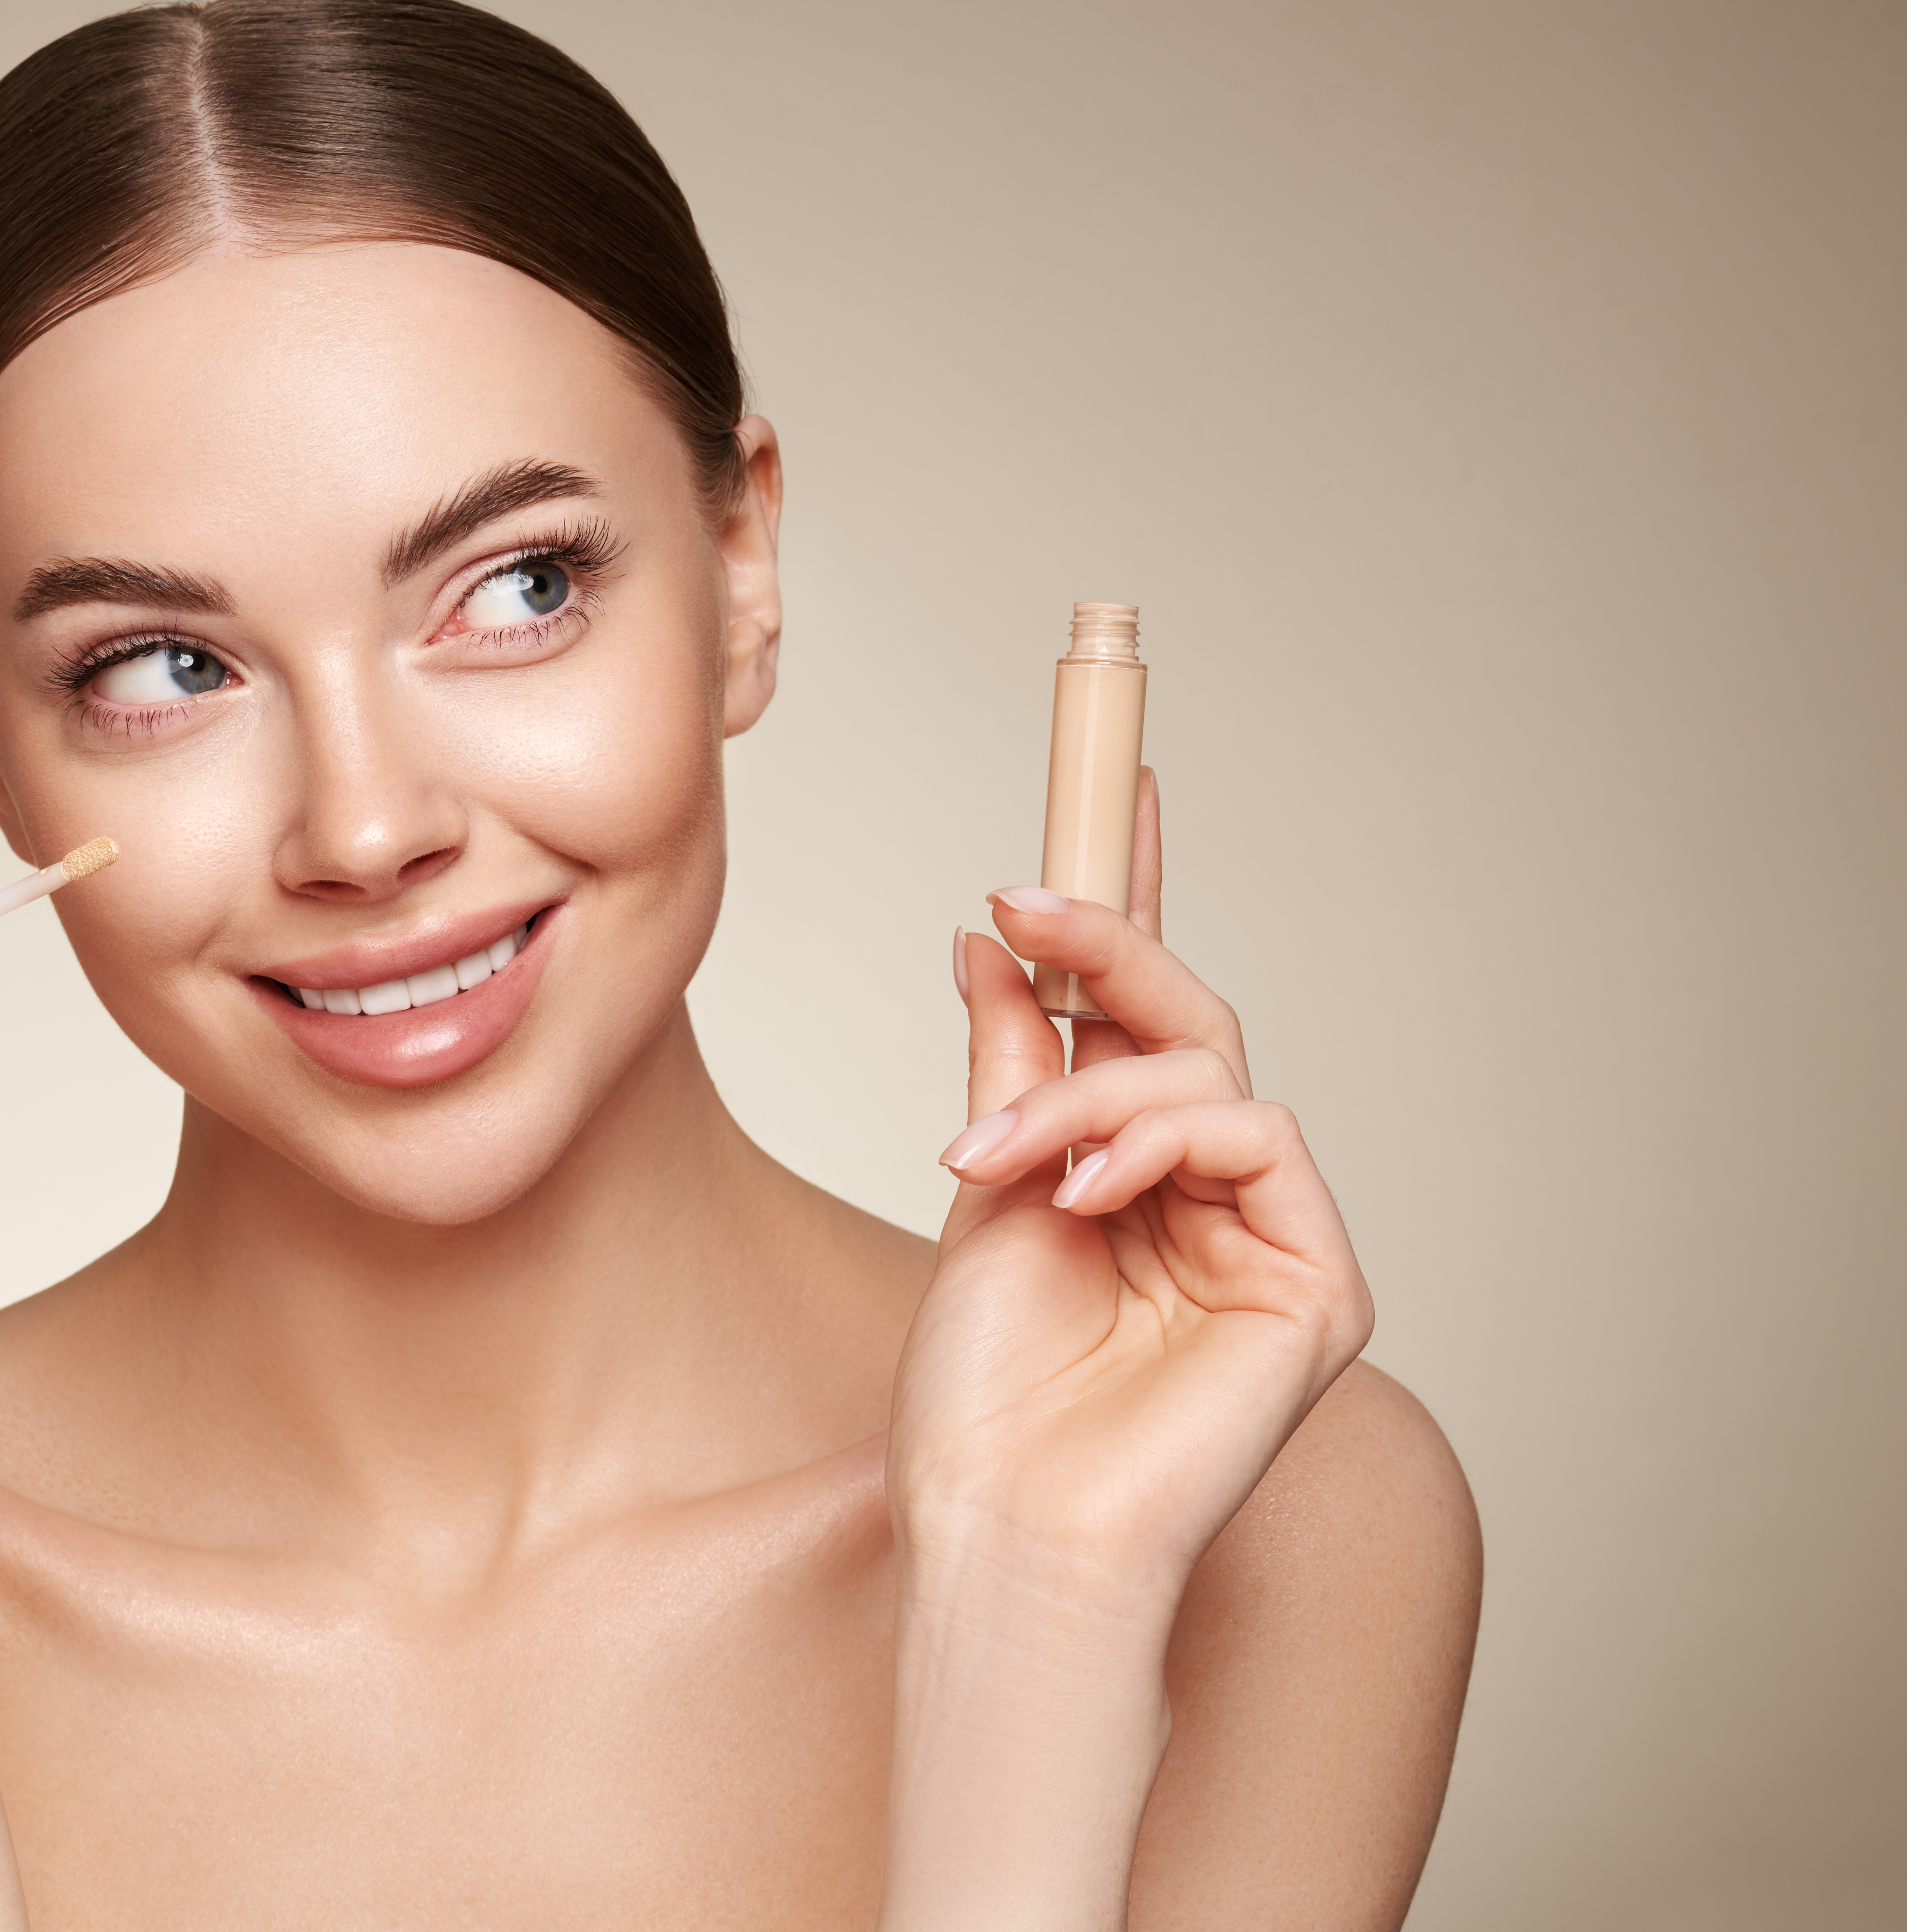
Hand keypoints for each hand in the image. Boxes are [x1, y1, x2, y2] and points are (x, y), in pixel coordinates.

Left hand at [892, 774, 1372, 1602]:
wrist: (1003, 1514)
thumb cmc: (986, 1390)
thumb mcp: (987, 1186)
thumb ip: (1013, 1068)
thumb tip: (996, 945)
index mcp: (1131, 1175)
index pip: (1142, 1021)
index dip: (1133, 911)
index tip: (1117, 792)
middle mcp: (1210, 1197)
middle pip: (1182, 1025)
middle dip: (1101, 947)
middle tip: (1014, 905)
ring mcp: (1274, 1236)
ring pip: (1204, 1073)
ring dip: (1086, 1096)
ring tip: (996, 1162)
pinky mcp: (1321, 1282)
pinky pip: (1258, 1137)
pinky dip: (1159, 1142)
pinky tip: (1088, 1195)